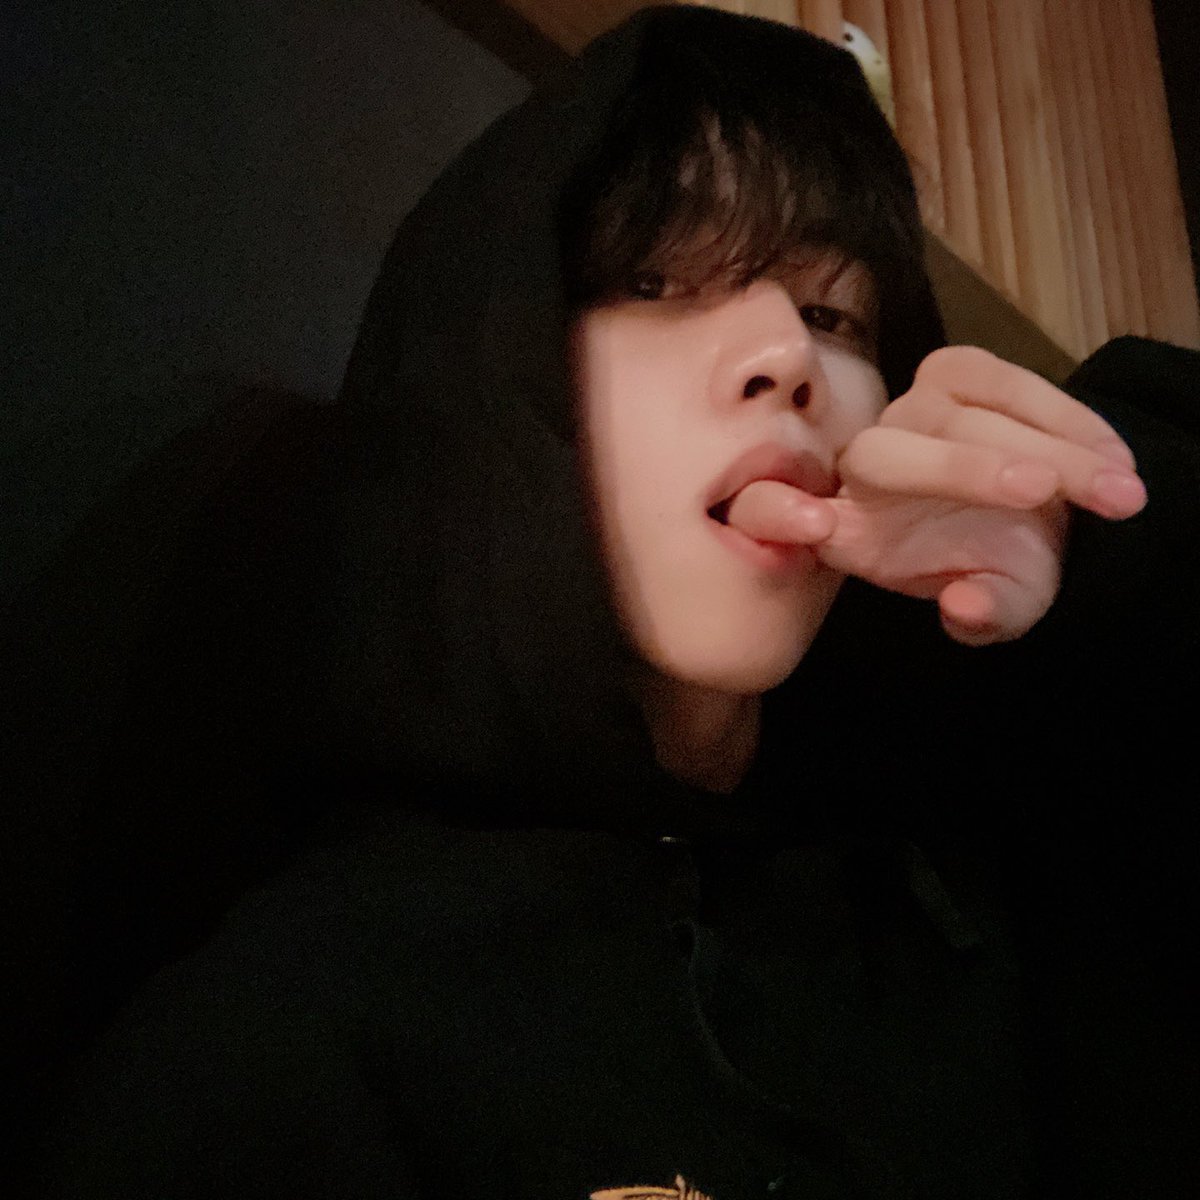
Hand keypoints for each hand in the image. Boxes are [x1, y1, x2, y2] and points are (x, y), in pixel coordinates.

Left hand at [729, 347, 1146, 644]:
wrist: (1037, 529)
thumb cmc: (999, 574)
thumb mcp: (997, 607)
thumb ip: (983, 615)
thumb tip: (967, 609)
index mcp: (848, 530)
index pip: (778, 516)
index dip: (781, 517)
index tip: (820, 528)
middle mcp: (864, 465)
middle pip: (888, 455)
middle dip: (966, 468)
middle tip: (1044, 490)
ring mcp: (907, 412)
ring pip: (959, 415)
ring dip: (1046, 445)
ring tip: (1118, 491)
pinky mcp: (955, 375)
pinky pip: (1003, 381)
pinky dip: (1067, 419)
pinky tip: (1115, 460)